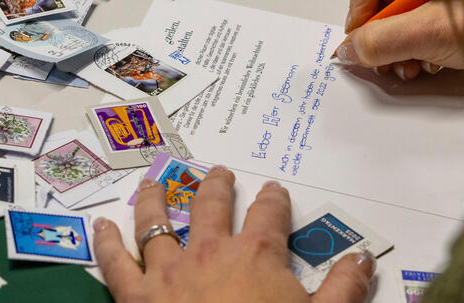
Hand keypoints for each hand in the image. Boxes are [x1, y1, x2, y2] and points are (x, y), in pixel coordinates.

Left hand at [93, 167, 375, 302]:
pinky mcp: (137, 296)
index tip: (273, 191)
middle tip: (220, 173)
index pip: (269, 216)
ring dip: (155, 198)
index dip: (273, 200)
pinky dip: (107, 243)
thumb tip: (361, 259)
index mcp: (256, 255)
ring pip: (157, 222)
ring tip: (154, 180)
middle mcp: (209, 252)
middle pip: (211, 206)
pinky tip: (102, 226)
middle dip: (216, 186)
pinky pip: (117, 263)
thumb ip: (343, 288)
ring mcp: (168, 272)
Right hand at [339, 0, 463, 78]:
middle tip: (383, 55)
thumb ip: (379, 40)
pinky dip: (403, 47)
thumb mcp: (430, 32)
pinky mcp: (433, 6)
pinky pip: (399, 24)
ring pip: (381, 11)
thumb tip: (345, 51)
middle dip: (374, 27)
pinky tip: (421, 63)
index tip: (366, 29)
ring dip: (388, 43)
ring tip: (406, 64)